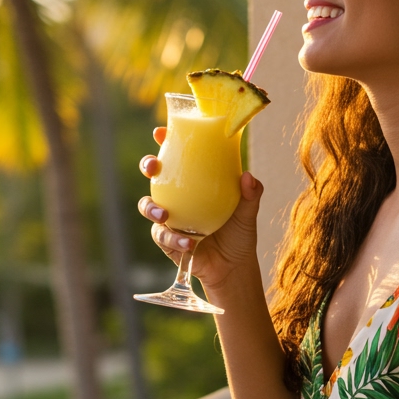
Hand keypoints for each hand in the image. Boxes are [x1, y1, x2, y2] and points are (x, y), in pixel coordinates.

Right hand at [138, 126, 263, 288]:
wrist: (233, 267)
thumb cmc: (239, 234)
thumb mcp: (248, 211)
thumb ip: (250, 194)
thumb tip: (248, 176)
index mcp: (194, 184)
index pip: (177, 157)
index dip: (165, 142)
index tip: (160, 131)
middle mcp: (178, 197)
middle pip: (154, 176)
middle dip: (149, 166)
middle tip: (153, 166)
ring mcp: (170, 218)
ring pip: (148, 205)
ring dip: (151, 207)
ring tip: (164, 215)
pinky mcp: (167, 240)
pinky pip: (162, 235)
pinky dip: (173, 238)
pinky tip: (187, 244)